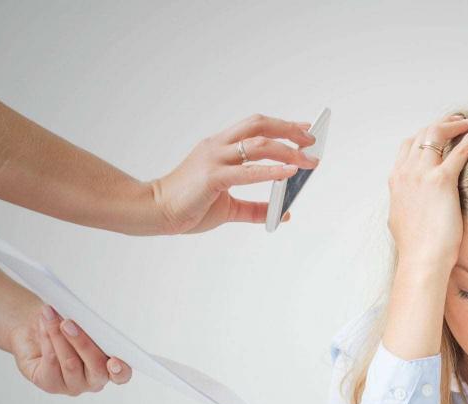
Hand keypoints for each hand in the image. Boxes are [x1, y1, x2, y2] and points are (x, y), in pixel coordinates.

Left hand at [7, 305, 130, 395]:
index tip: (114, 361)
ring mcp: (74, 385)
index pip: (122, 375)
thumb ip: (93, 326)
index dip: (120, 370)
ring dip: (58, 336)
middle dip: (81, 343)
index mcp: (111, 367)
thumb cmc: (68, 326)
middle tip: (67, 323)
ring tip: (50, 316)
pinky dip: (47, 341)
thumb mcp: (84, 324)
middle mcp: (95, 380)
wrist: (38, 330)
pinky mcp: (51, 385)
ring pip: (70, 363)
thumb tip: (90, 316)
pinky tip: (43, 327)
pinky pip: (51, 364)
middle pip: (96, 367)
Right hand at [149, 114, 319, 234]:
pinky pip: (247, 171)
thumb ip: (255, 209)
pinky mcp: (212, 177)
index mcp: (219, 147)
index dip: (282, 125)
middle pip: (259, 125)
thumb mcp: (229, 208)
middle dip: (289, 130)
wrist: (155, 211)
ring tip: (308, 160)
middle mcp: (218, 147)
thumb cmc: (187, 206)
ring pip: (257, 144)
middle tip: (312, 140)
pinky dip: (271, 171)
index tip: (304, 128)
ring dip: (287, 150)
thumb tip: (283, 214)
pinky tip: (289, 173)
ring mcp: (214, 159)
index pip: (255, 126)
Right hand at [388, 115, 467, 267]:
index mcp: (397, 181)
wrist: (421, 260)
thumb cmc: (416, 247)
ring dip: (455, 125)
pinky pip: (458, 151)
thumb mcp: (401, 219)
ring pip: (436, 134)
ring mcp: (421, 175)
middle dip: (441, 124)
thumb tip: (409, 203)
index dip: (425, 135)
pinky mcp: (441, 181)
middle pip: (422, 134)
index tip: (440, 133)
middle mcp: (406, 173)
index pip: (408, 145)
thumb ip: (405, 203)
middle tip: (459, 122)